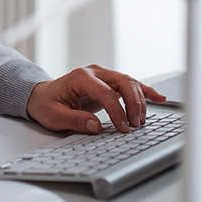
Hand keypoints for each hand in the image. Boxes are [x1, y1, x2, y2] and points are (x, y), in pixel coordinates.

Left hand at [25, 65, 165, 134]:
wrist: (42, 96)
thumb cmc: (47, 104)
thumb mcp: (54, 116)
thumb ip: (74, 121)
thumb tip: (96, 126)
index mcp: (81, 77)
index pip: (106, 92)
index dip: (117, 111)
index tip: (122, 128)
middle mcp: (95, 73)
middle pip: (123, 82)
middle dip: (133, 103)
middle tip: (135, 125)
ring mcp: (103, 76)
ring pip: (129, 82)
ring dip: (140, 100)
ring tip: (141, 121)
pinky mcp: (109, 83)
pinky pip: (130, 85)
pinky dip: (145, 91)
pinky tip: (159, 98)